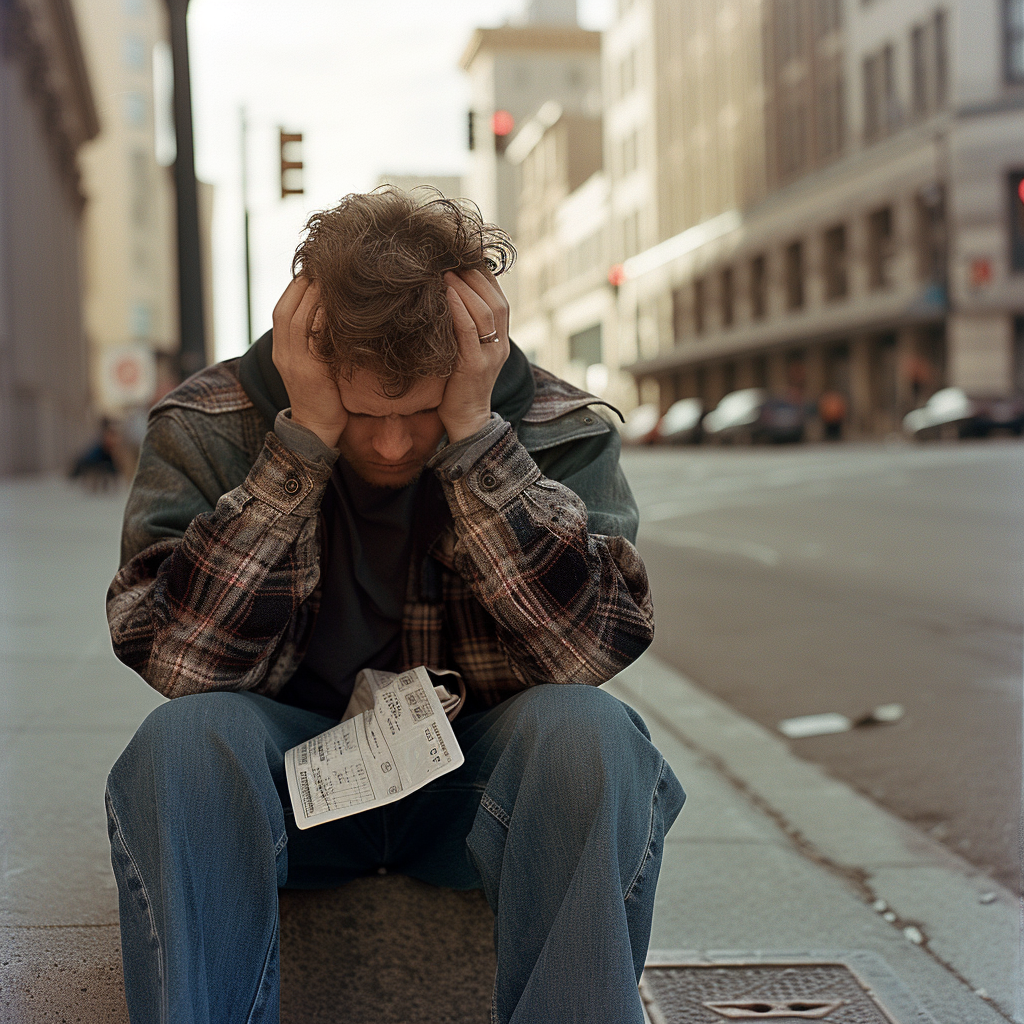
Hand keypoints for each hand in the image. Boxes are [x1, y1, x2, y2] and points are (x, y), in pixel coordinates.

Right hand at [272, 278, 347, 447]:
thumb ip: (314, 336)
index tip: (320, 267)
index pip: (285, 305)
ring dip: (314, 296)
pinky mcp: (309, 373)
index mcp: (281, 345)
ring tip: (333, 276)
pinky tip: (336, 306)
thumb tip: (331, 308)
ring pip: (297, 319)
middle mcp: (282, 350)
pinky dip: (322, 320)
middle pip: (289, 307)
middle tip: (329, 263)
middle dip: (307, 283)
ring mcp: (293, 361)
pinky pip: (313, 340)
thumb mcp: (311, 359)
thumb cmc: (321, 391)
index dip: (300, 283)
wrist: (316, 427)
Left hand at [439, 269, 509, 442]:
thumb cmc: (458, 386)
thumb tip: (445, 300)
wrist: (466, 421)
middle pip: (495, 300)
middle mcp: (501, 345)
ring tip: (444, 271)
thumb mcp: (465, 352)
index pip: (499, 299)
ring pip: (485, 312)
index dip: (484, 276)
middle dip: (474, 276)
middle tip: (450, 258)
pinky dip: (458, 309)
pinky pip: (469, 331)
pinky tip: (445, 294)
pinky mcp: (475, 366)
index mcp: (501, 340)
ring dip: (464, 288)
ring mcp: (491, 355)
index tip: (462, 257)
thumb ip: (463, 329)